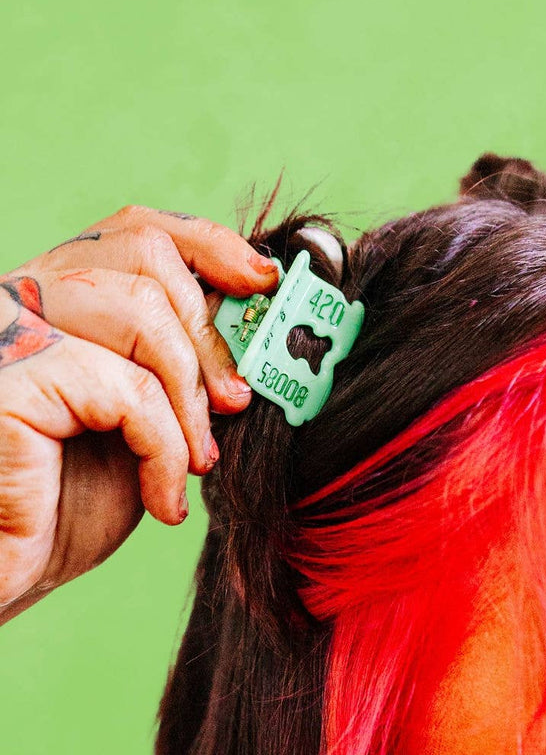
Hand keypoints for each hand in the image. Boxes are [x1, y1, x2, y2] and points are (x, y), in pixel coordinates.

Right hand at [0, 206, 276, 623]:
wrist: (9, 573)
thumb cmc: (75, 498)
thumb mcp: (146, 409)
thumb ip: (182, 353)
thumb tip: (258, 307)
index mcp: (58, 293)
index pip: (136, 228)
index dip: (209, 244)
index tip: (263, 280)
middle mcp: (24, 295)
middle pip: (146, 256)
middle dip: (211, 334)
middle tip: (235, 403)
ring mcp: (10, 330)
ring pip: (142, 312)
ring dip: (191, 399)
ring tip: (198, 460)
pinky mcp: (9, 378)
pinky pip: (125, 387)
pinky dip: (163, 447)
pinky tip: (161, 497)